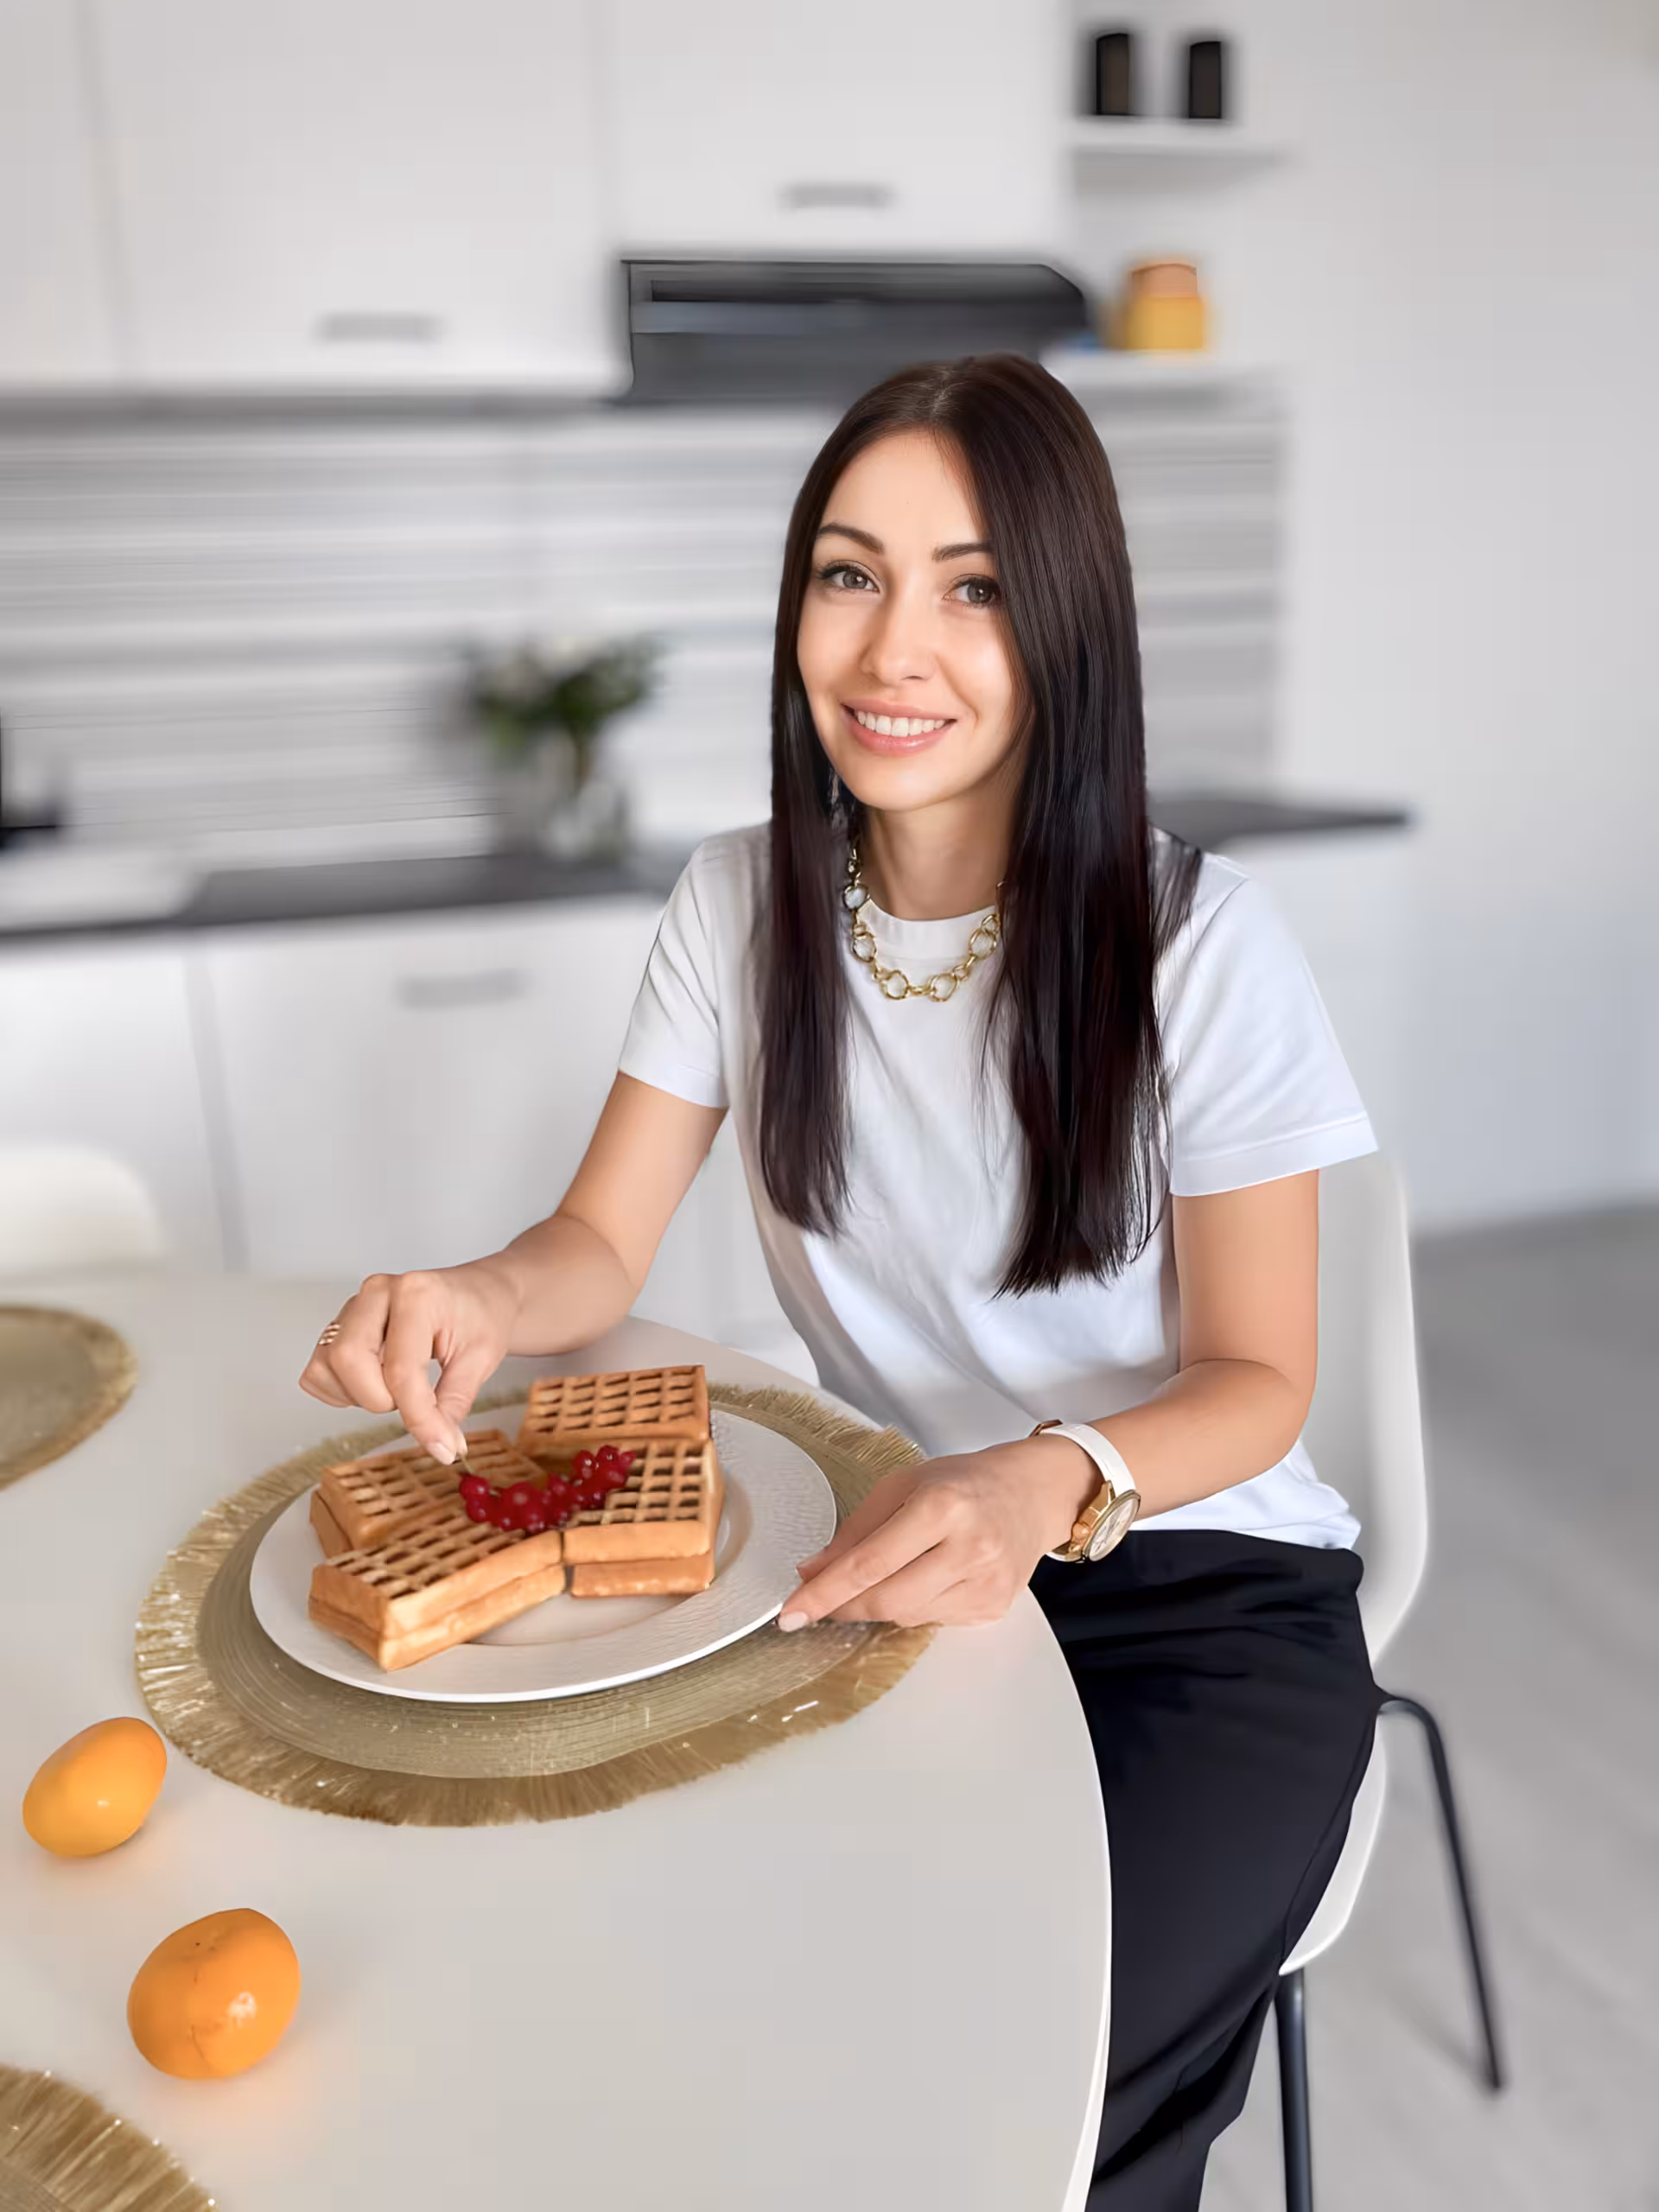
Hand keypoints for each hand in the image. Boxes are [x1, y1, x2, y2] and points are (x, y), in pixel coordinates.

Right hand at [298, 1259, 522, 1461]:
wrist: (478, 1295)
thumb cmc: (480, 1317)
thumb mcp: (480, 1361)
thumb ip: (454, 1405)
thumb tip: (441, 1447)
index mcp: (416, 1294)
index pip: (401, 1368)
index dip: (418, 1417)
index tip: (440, 1445)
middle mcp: (377, 1293)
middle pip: (348, 1359)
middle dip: (378, 1398)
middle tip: (413, 1400)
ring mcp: (353, 1307)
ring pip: (327, 1365)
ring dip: (359, 1394)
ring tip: (397, 1386)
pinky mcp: (339, 1325)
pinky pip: (318, 1370)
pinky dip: (342, 1390)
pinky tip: (375, 1381)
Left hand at [776, 1434, 1095, 1632]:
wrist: (1030, 1494)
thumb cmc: (961, 1482)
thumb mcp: (902, 1486)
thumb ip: (855, 1532)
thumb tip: (810, 1572)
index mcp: (941, 1506)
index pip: (869, 1563)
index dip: (825, 1593)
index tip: (790, 1613)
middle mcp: (968, 1548)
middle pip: (887, 1600)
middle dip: (845, 1605)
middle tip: (822, 1598)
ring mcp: (986, 1583)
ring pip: (906, 1617)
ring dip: (880, 1603)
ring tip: (892, 1571)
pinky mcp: (994, 1607)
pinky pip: (933, 1622)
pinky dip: (913, 1607)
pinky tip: (925, 1579)